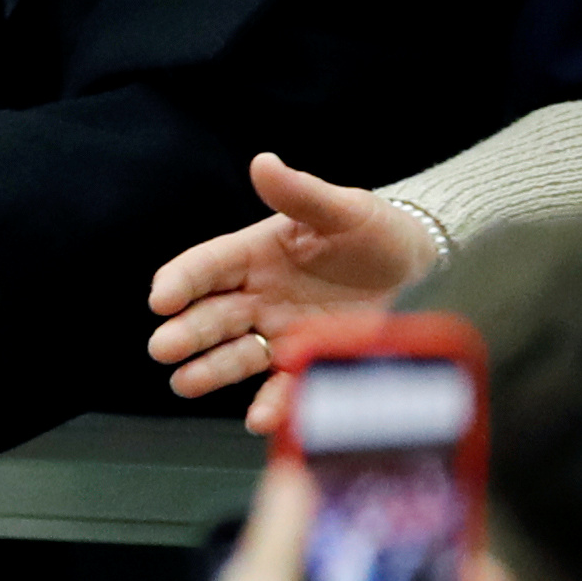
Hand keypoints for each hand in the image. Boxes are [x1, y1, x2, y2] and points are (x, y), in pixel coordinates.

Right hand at [146, 153, 440, 433]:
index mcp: (254, 253)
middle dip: (185, 333)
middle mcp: (259, 295)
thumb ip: (301, 193)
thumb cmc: (375, 231)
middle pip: (211, 315)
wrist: (422, 268)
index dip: (180, 281)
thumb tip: (263, 162)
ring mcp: (282, 331)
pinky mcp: (310, 361)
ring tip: (184, 384)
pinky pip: (285, 386)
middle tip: (163, 349)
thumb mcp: (342, 209)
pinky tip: (257, 418)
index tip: (159, 299)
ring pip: (236, 354)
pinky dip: (271, 404)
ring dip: (209, 369)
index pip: (205, 266)